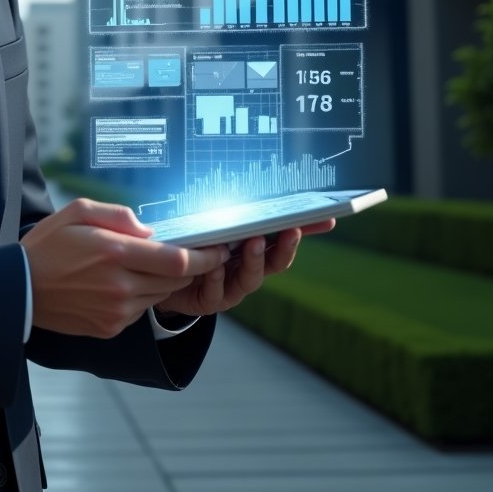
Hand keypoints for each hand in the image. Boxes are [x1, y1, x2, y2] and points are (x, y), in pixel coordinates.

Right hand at [21, 198, 230, 338]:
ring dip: (164, 281)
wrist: (19, 289)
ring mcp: (117, 312)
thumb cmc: (47, 244)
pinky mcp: (110, 328)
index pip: (178, 260)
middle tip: (198, 253)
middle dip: (191, 267)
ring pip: (160, 296)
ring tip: (151, 265)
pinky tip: (123, 282)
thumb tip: (150, 230)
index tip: (220, 248)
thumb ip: (118, 215)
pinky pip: (139, 310)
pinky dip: (141, 295)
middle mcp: (121, 287)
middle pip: (176, 280)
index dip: (206, 256)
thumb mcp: (78, 211)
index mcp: (115, 254)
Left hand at [154, 218, 335, 317]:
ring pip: (250, 279)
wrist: (166, 281)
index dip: (305, 230)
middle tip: (290, 230)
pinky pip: (216, 291)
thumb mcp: (215, 230)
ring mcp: (231, 288)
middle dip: (285, 247)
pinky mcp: (209, 301)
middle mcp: (247, 271)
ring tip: (253, 242)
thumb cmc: (196, 250)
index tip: (326, 219)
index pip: (285, 240)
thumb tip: (260, 190)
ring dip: (254, 260)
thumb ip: (237, 217)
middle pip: (274, 262)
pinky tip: (215, 265)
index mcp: (253, 252)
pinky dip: (217, 278)